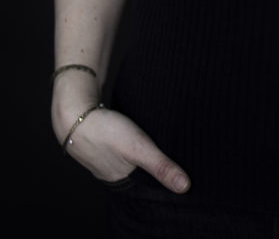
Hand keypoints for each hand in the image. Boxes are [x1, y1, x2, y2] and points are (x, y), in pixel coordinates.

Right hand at [52, 81, 189, 192]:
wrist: (74, 110)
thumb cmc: (106, 131)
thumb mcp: (138, 149)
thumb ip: (161, 166)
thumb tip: (185, 187)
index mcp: (119, 179)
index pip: (145, 184)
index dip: (160, 178)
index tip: (178, 171)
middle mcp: (110, 170)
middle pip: (137, 169)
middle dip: (152, 162)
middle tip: (172, 151)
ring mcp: (103, 152)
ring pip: (128, 154)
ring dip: (140, 148)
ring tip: (157, 139)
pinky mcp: (100, 134)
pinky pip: (119, 140)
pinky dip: (129, 136)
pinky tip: (136, 126)